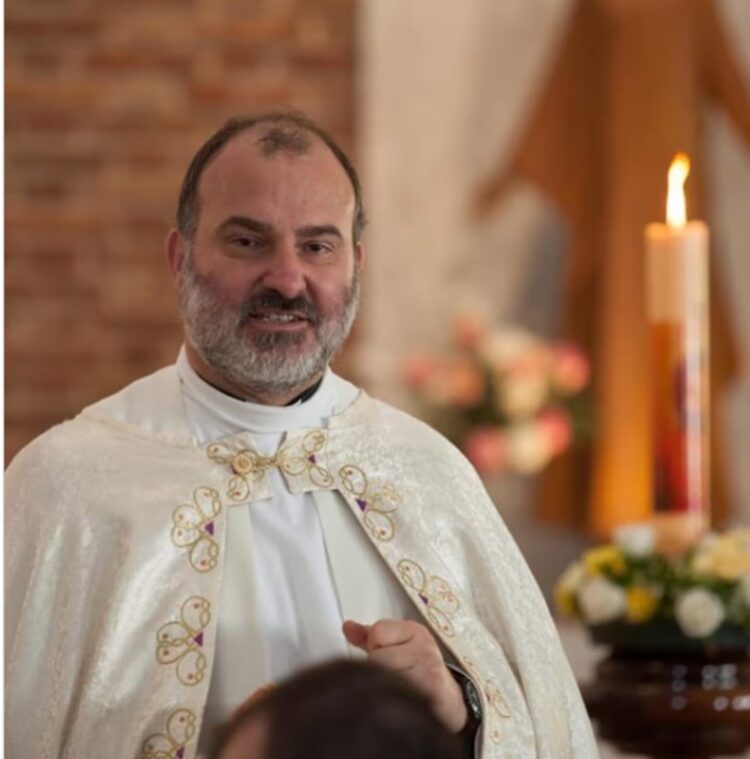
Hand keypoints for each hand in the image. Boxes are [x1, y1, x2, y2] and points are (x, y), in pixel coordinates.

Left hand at [342, 618, 467, 732]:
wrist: (445, 700)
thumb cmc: (419, 670)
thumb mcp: (395, 645)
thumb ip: (368, 637)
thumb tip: (347, 627)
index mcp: (415, 632)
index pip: (377, 632)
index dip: (376, 648)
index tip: (388, 654)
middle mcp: (425, 650)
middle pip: (377, 658)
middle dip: (378, 670)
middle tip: (394, 675)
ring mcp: (429, 674)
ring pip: (382, 678)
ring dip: (383, 687)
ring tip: (397, 688)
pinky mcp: (430, 697)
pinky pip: (393, 697)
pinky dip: (391, 701)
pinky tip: (401, 700)